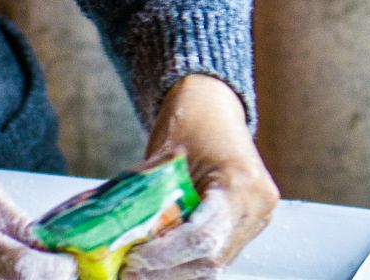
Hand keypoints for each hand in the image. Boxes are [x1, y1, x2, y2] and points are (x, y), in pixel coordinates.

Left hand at [123, 75, 278, 279]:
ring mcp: (258, 218)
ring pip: (215, 264)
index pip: (204, 236)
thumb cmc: (190, 121)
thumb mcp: (164, 157)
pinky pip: (218, 254)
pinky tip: (159, 262)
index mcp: (240, 182)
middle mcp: (258, 206)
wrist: (215, 105)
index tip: (134, 258)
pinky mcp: (250, 225)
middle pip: (211, 258)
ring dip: (175, 271)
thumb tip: (112, 239)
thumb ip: (146, 199)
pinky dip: (187, 261)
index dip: (166, 254)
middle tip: (128, 271)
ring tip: (139, 270)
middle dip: (166, 270)